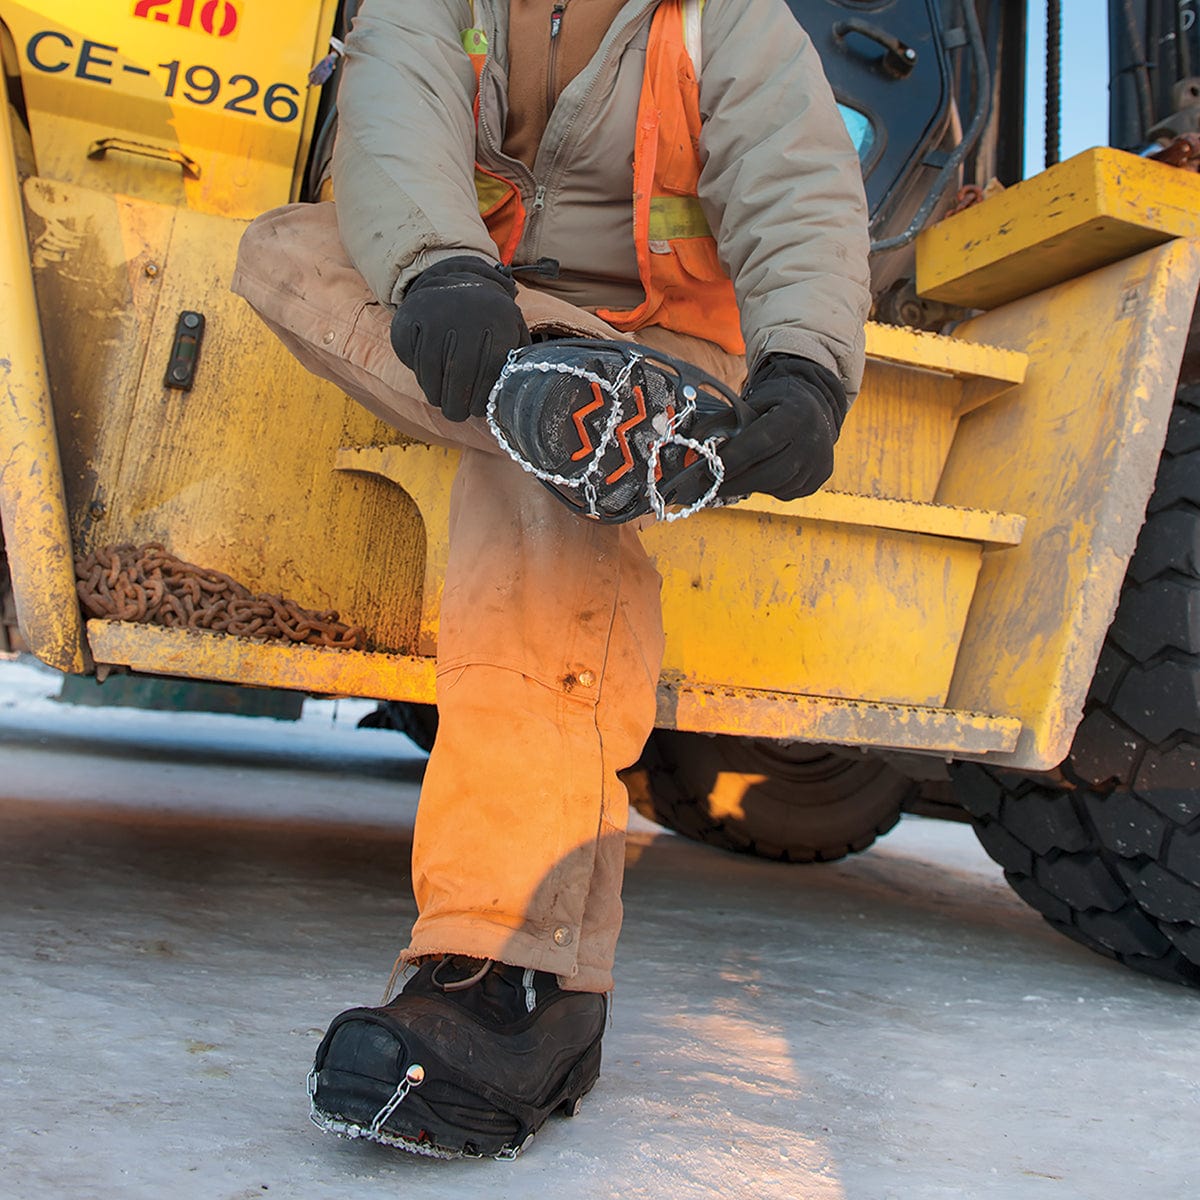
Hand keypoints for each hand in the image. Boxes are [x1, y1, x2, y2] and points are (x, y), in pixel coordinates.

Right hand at [389, 255, 530, 421]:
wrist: (453, 281)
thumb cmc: (488, 318)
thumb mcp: (512, 327)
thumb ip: (521, 356)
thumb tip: (526, 392)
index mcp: (499, 319)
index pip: (490, 372)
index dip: (482, 398)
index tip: (478, 411)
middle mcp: (468, 313)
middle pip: (460, 375)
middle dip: (457, 403)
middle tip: (457, 414)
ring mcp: (436, 313)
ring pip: (433, 370)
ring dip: (436, 393)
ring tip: (442, 401)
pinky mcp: (412, 315)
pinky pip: (414, 357)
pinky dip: (420, 375)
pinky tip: (429, 382)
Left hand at [717, 355, 847, 500]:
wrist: (816, 407)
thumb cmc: (779, 403)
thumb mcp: (754, 402)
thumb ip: (725, 421)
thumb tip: (695, 441)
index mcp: (796, 415)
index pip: (760, 442)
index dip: (732, 458)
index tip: (707, 469)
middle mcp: (812, 440)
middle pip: (769, 472)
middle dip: (735, 482)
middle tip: (711, 485)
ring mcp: (819, 461)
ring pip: (776, 485)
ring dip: (750, 485)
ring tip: (732, 478)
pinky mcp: (820, 476)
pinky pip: (786, 491)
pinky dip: (767, 487)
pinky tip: (758, 476)